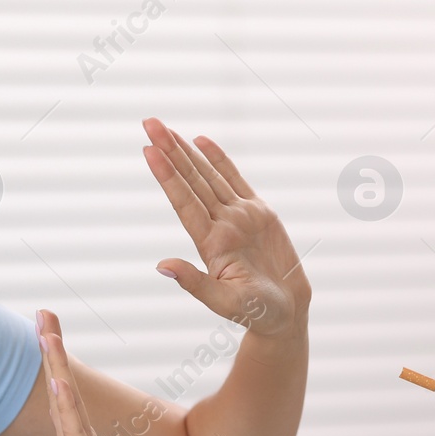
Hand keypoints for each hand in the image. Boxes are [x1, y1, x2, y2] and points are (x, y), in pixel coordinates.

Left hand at [141, 118, 309, 337]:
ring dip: (186, 152)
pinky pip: (235, 180)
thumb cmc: (257, 313)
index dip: (168, 176)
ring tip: (166, 128)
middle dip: (170, 151)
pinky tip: (201, 141)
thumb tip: (161, 266)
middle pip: (191, 181)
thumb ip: (195, 283)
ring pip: (208, 177)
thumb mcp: (225, 302)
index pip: (184, 203)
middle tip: (149, 122)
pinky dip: (219, 159)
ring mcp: (238, 217)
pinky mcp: (258, 214)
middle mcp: (221, 225)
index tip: (149, 150)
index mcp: (211, 244)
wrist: (285, 314)